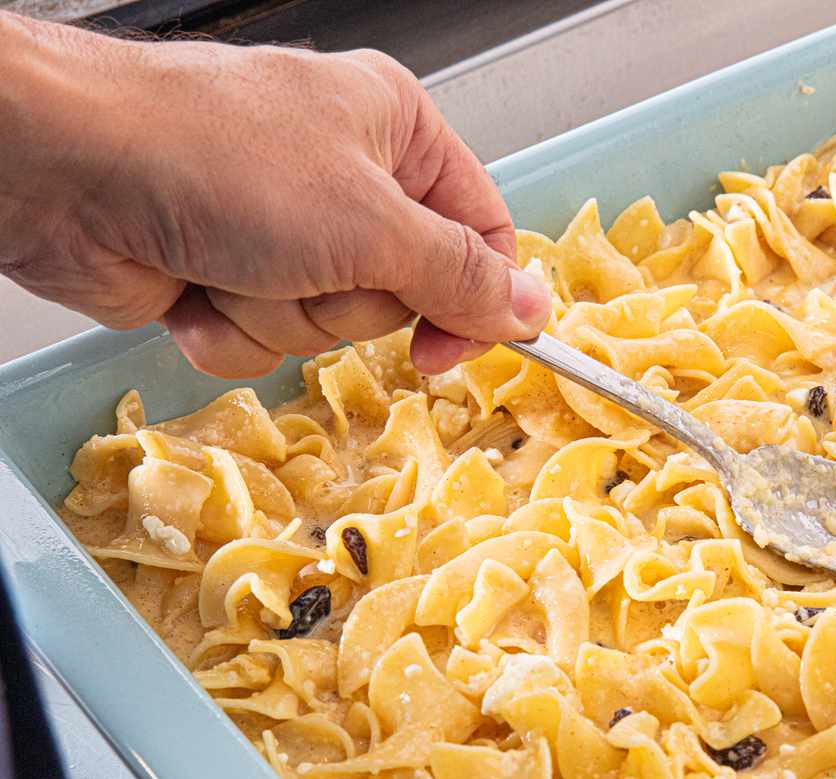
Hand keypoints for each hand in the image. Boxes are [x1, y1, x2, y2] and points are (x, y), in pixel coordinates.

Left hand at [0, 15, 549, 376]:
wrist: (60, 166)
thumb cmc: (213, 159)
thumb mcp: (369, 225)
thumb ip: (461, 278)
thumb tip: (536, 311)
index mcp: (395, 132)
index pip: (479, 234)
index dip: (472, 301)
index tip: (447, 350)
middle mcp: (344, 176)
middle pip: (401, 293)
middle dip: (343, 301)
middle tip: (302, 262)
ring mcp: (280, 228)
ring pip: (328, 327)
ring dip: (278, 315)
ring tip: (232, 264)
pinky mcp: (223, 272)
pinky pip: (263, 341)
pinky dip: (228, 327)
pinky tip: (192, 285)